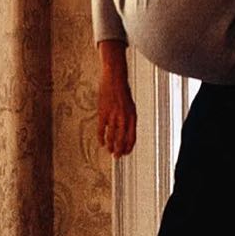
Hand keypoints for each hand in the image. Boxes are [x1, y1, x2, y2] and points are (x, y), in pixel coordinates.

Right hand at [97, 41, 135, 157]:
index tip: (126, 153)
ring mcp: (113, 116)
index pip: (132, 137)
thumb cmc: (123, 91)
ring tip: (110, 152)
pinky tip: (102, 143)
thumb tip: (125, 131)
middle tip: (117, 157)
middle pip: (122, 139)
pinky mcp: (103, 113)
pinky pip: (101, 130)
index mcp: (132, 116)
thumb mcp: (130, 105)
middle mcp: (124, 118)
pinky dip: (101, 138)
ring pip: (112, 137)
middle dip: (120, 150)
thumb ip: (128, 118)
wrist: (115, 79)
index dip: (129, 147)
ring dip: (111, 146)